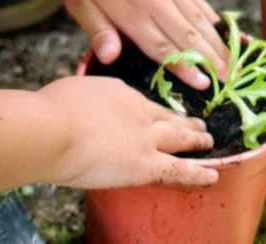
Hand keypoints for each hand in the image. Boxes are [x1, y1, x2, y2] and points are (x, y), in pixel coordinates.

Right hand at [41, 76, 217, 188]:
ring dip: (196, 139)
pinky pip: (179, 169)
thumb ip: (82, 100)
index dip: (151, 110)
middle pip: (167, 116)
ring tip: (208, 141)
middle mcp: (138, 110)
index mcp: (118, 92)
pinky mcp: (145, 164)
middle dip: (184, 121)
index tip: (156, 113)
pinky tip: (213, 173)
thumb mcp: (72, 92)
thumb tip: (77, 107)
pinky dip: (198, 171)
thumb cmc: (52, 110)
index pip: (141, 102)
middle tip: (199, 123)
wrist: (55, 128)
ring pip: (179, 138)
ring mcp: (145, 137)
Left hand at [60, 0, 227, 88]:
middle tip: (230, 80)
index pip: (162, 47)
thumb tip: (111, 58)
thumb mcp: (78, 0)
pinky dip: (206, 11)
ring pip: (196, 16)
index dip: (184, 68)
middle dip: (210, 60)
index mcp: (132, 12)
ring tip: (231, 59)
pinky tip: (215, 22)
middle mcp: (155, 0)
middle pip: (188, 35)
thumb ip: (97, 30)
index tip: (205, 87)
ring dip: (214, 40)